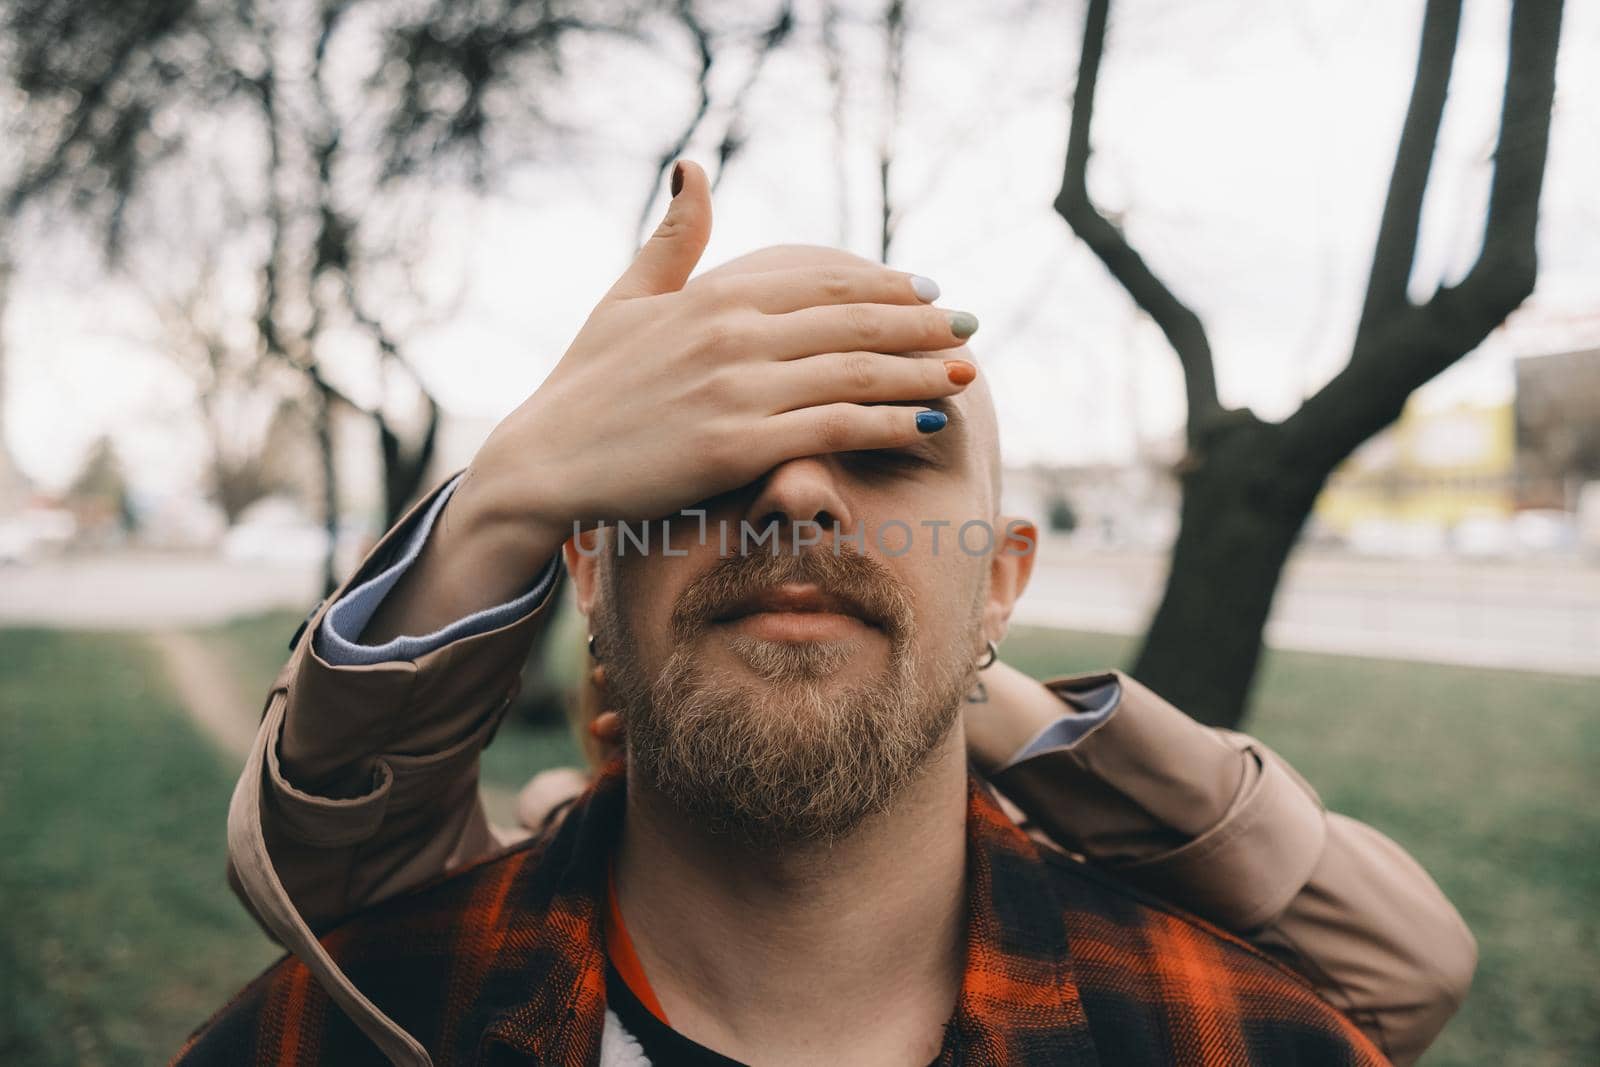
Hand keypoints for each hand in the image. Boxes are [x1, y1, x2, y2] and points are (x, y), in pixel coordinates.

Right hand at [459, 158, 977, 561]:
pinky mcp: (736, 447)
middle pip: (853, 324)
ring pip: (855, 374)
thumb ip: (673, 239)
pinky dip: (890, 423)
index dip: (884, 287)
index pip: (822, 283)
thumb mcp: (626, 297)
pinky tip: (929, 424)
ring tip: (967, 373)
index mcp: (714, 296)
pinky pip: (835, 429)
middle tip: (970, 329)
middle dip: (921, 326)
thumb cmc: (585, 382)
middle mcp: (733, 335)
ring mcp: (736, 391)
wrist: (543, 461)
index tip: (928, 292)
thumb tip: (693, 167)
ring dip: (920, 372)